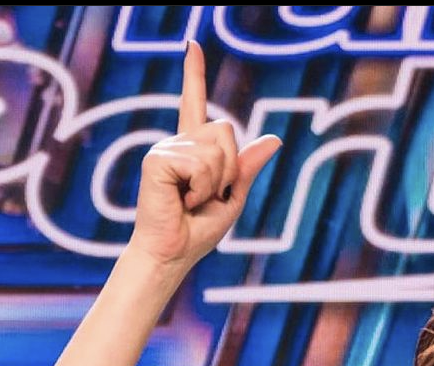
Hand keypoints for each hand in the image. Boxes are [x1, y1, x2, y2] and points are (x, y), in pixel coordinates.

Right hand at [128, 41, 281, 272]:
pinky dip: (202, 188)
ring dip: (216, 183)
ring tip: (192, 199)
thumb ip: (248, 167)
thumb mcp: (234, 197)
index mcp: (193, 150)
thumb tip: (275, 140)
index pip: (195, 105)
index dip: (194, 74)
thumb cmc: (198, 230)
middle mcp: (177, 143)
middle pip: (225, 130)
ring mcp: (165, 148)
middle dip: (229, 168)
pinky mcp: (158, 159)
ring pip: (217, 150)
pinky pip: (202, 165)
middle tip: (206, 196)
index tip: (192, 45)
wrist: (174, 252)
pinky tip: (182, 199)